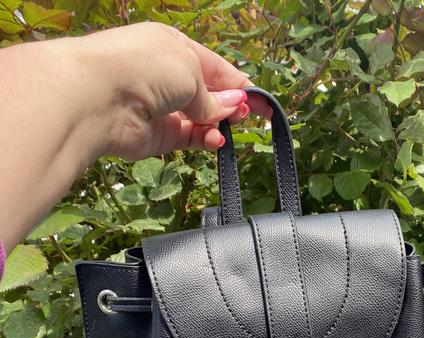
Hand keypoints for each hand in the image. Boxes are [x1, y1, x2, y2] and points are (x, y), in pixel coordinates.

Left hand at [71, 22, 269, 159]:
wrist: (100, 97)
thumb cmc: (146, 67)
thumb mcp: (191, 70)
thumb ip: (213, 95)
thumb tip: (233, 107)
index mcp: (172, 47)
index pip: (212, 66)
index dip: (236, 82)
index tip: (258, 99)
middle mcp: (165, 76)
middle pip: (206, 94)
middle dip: (230, 104)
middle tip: (249, 116)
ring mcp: (160, 107)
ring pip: (199, 118)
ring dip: (218, 123)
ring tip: (233, 127)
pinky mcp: (156, 136)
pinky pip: (188, 137)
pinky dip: (204, 139)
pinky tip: (216, 139)